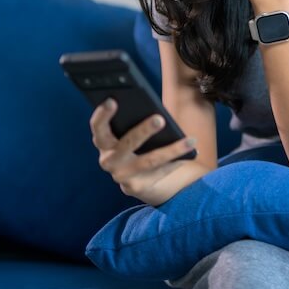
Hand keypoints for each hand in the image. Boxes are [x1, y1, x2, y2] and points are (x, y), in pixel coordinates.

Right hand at [89, 98, 205, 206]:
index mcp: (103, 142)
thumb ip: (133, 122)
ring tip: (191, 140)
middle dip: (143, 131)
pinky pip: (160, 172)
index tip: (112, 101)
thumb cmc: (135, 145)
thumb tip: (157, 114)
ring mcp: (121, 176)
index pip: (97, 127)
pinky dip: (176, 162)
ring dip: (172, 150)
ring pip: (149, 161)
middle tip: (160, 119)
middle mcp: (108, 160)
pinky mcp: (136, 187)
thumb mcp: (129, 134)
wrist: (135, 179)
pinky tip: (191, 154)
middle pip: (127, 143)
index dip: (102, 114)